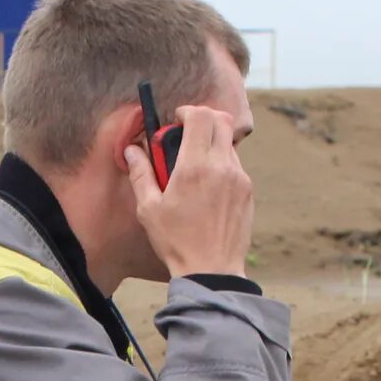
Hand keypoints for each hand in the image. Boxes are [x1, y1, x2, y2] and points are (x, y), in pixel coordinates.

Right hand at [121, 103, 253, 279]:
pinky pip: (236, 165)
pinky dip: (222, 164)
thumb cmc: (177, 242)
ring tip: (195, 167)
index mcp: (195, 167)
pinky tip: (208, 187)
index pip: (201, 116)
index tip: (178, 119)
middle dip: (204, 120)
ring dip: (212, 143)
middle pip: (221, 120)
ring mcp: (239, 178)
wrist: (212, 270)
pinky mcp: (248, 191)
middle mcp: (222, 166)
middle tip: (187, 135)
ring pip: (229, 143)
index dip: (188, 110)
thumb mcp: (149, 209)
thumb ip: (141, 173)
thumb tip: (132, 150)